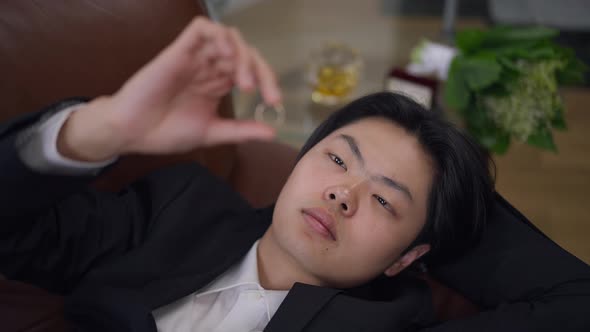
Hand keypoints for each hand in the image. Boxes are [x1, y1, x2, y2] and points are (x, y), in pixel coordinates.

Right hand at [58, 17, 280, 160]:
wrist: (132, 132)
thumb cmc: (166, 131)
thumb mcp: (211, 132)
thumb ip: (241, 130)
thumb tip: (273, 132)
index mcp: (218, 83)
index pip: (252, 70)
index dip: (268, 82)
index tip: (274, 103)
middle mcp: (210, 66)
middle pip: (245, 53)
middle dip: (262, 71)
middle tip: (262, 95)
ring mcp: (195, 57)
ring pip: (228, 37)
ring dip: (242, 56)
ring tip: (244, 83)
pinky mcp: (179, 51)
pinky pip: (202, 29)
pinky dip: (219, 37)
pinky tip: (225, 57)